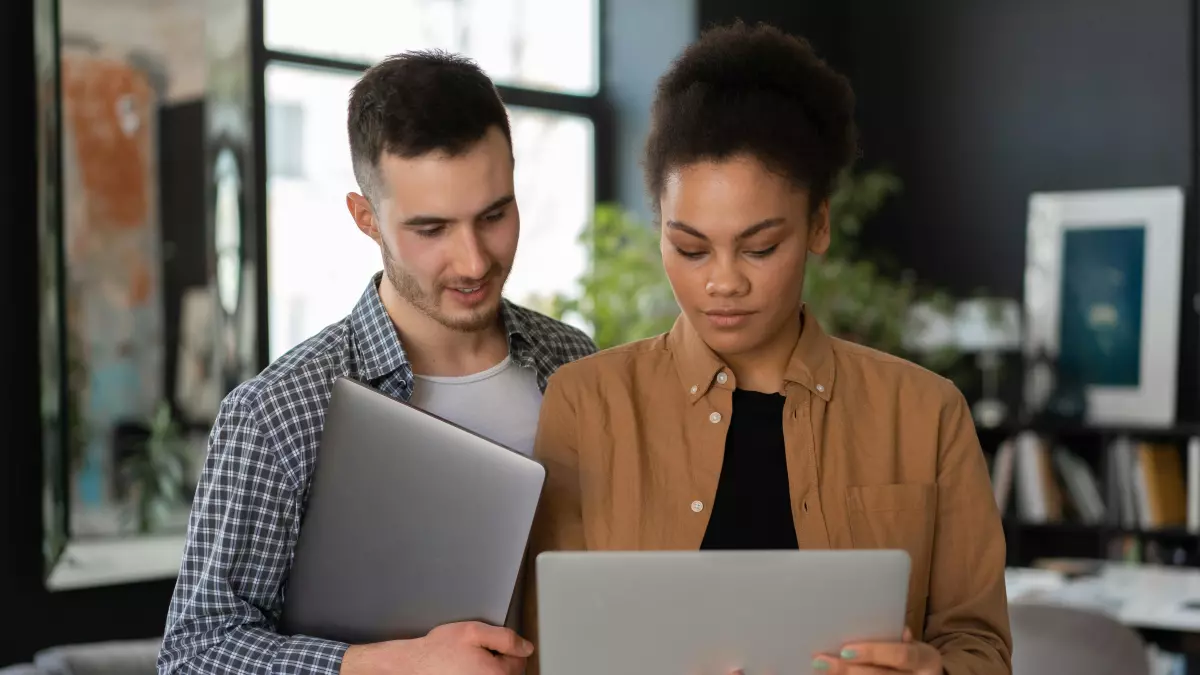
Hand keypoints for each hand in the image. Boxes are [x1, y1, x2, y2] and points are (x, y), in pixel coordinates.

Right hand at [339, 621, 532, 674]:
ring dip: (490, 668)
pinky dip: (479, 673)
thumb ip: (505, 637)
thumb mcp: (474, 631)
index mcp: (498, 674)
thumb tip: (526, 646)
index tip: (492, 643)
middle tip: (478, 651)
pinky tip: (466, 669)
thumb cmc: (439, 650)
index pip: (521, 659)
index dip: (507, 646)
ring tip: (469, 660)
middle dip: (500, 658)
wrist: (414, 664)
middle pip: (512, 672)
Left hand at [811, 627, 941, 673]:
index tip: (845, 650)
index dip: (873, 652)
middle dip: (848, 671)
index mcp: (925, 659)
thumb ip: (892, 636)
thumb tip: (877, 626)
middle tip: (820, 662)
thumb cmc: (910, 656)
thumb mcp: (910, 644)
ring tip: (820, 672)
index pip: (900, 655)